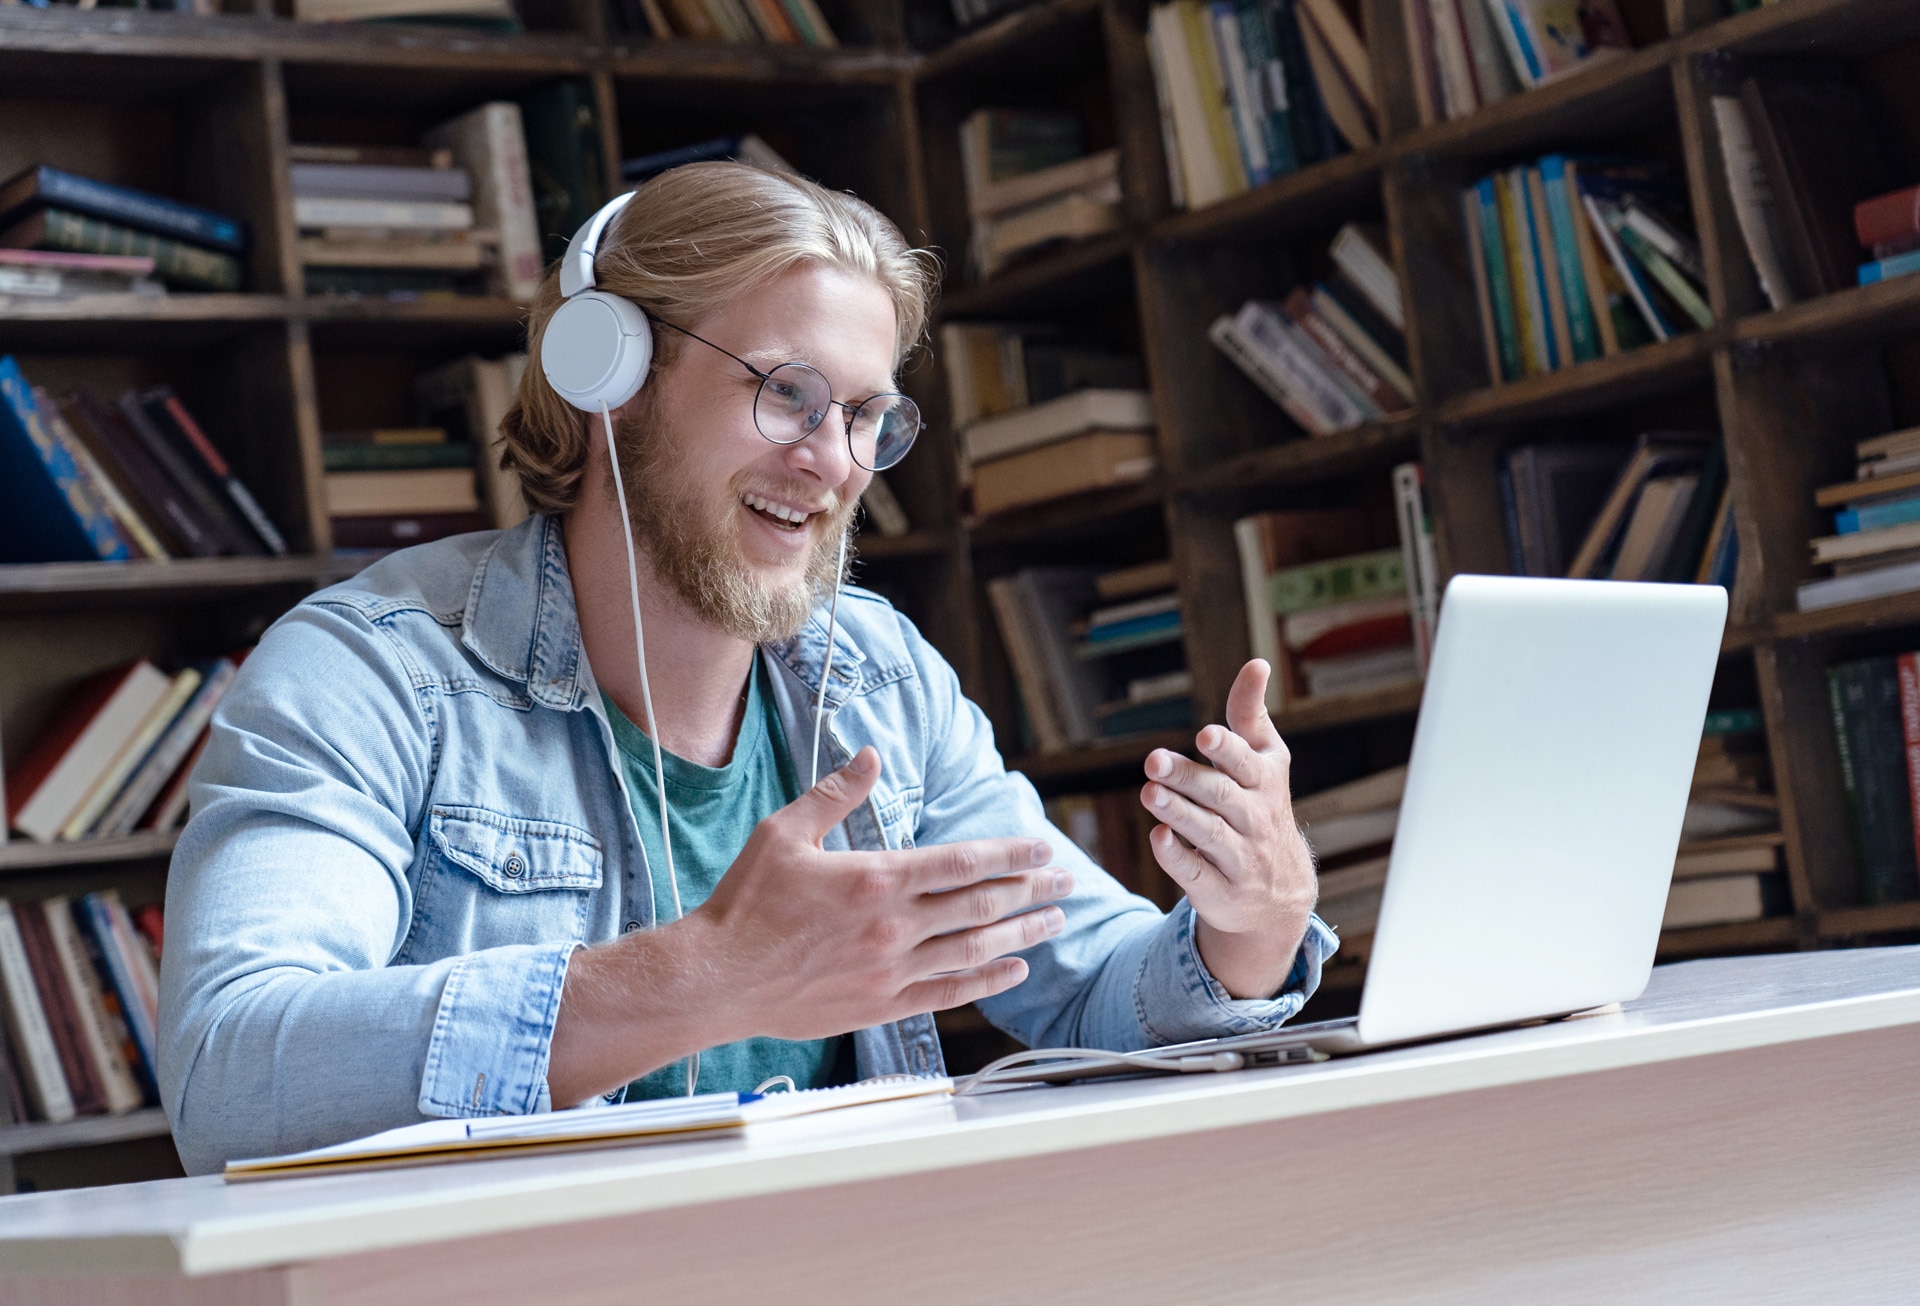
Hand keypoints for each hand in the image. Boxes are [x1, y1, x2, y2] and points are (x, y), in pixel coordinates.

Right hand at [549, 747, 1075, 1103]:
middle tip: (1067, 881)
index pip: (962, 862)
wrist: (716, 977)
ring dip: (1022, 934)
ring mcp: (892, 970)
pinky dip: (987, 981)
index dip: (1010, 854)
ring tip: (1055, 922)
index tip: (1042, 849)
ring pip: (974, 949)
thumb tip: (872, 756)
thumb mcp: (784, 832)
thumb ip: (836, 794)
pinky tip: (1015, 970)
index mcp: (876, 878)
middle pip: (981, 904)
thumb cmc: (745, 903)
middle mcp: (894, 925)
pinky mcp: (881, 1005)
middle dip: (1031, 890)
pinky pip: (949, 993)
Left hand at [1139, 659, 1315, 998]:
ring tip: (1149, 792)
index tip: (1205, 734)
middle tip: (1153, 761)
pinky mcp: (1218, 891)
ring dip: (1178, 813)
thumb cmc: (1260, 808)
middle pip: (1221, 797)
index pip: (1247, 764)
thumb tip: (1257, 663)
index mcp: (1266, 784)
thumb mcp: (1264, 763)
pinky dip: (1177, 857)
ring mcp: (1240, 859)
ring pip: (1209, 834)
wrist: (1279, 896)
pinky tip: (1157, 837)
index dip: (1228, 749)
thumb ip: (1250, 715)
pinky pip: (1197, 874)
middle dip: (1189, 778)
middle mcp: (1256, 821)